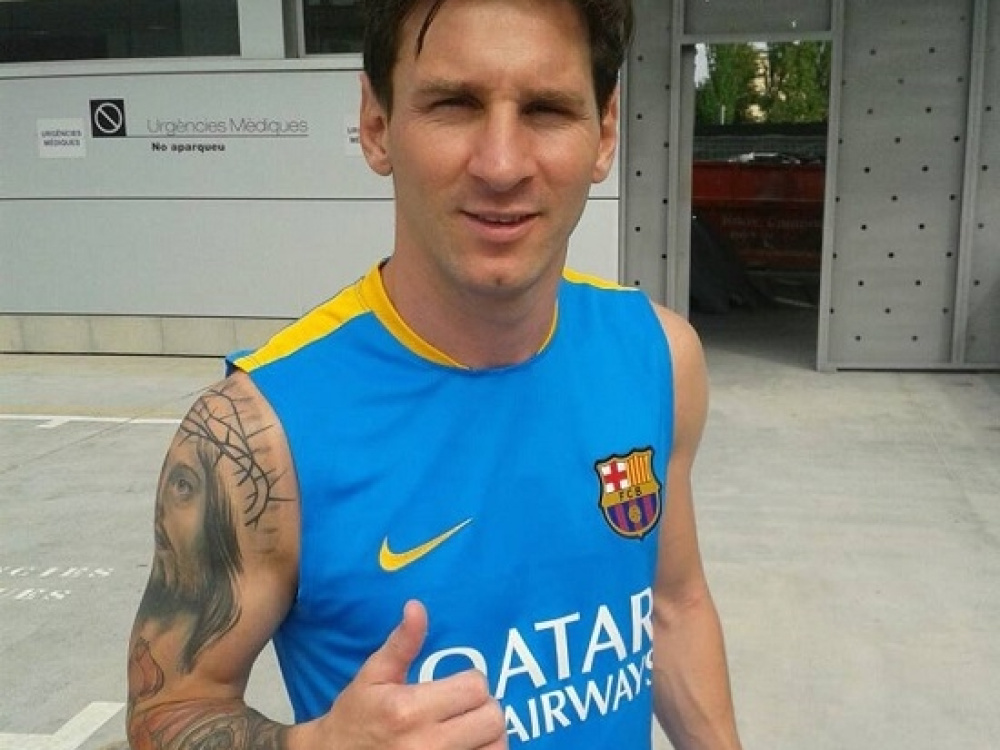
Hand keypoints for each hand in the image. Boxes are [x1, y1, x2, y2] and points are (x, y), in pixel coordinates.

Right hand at [306, 600, 506, 748]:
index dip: (471, 682)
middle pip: (493, 719)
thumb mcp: (373, 675)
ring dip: (488, 736)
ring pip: (497, 747)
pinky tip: (467, 747)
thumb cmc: (357, 715)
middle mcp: (426, 744)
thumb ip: (402, 643)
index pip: (476, 687)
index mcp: (409, 710)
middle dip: (483, 708)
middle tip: (465, 708)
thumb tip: (417, 606)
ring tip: (469, 730)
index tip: (456, 687)